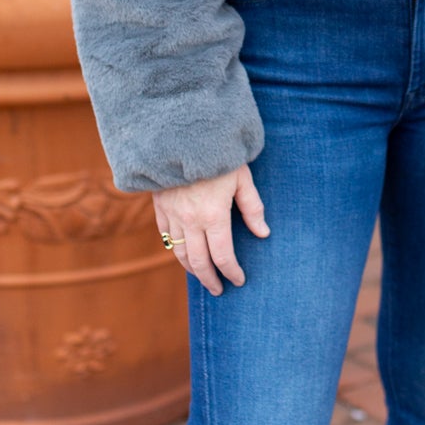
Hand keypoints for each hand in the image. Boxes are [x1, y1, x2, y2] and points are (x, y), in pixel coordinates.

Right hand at [153, 165, 269, 296]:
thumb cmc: (218, 153)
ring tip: (203, 277)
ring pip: (179, 253)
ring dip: (192, 269)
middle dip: (210, 280)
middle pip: (199, 262)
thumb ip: (253, 207)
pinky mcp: (161, 207)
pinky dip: (174, 249)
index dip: (232, 272)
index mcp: (214, 215)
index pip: (223, 256)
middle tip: (219, 290)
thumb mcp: (242, 177)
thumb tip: (263, 233)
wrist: (181, 135)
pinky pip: (166, 236)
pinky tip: (183, 253)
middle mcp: (191, 220)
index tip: (239, 280)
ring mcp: (173, 215)